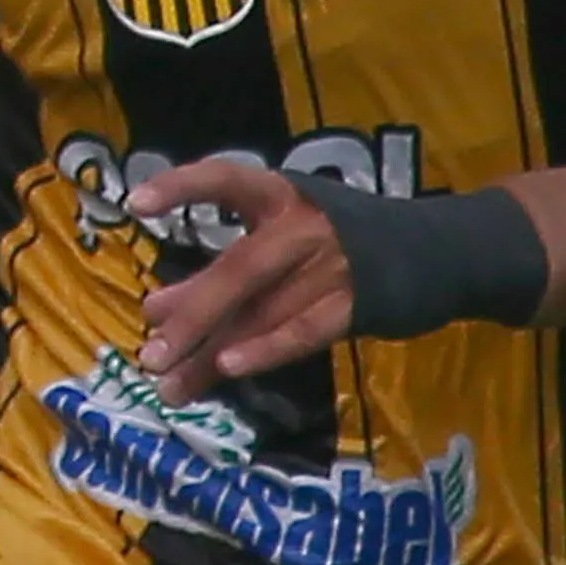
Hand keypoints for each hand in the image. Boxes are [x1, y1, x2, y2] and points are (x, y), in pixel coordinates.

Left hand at [129, 160, 353, 404]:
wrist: (432, 252)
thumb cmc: (332, 242)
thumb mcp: (278, 238)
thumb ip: (219, 273)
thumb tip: (155, 312)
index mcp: (279, 194)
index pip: (224, 178)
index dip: (181, 186)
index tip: (134, 205)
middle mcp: (302, 226)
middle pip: (237, 272)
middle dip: (191, 316)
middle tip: (149, 356)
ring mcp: (332, 267)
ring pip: (260, 314)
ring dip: (211, 354)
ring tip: (169, 385)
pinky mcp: (354, 306)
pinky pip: (301, 332)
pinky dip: (264, 351)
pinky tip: (227, 370)